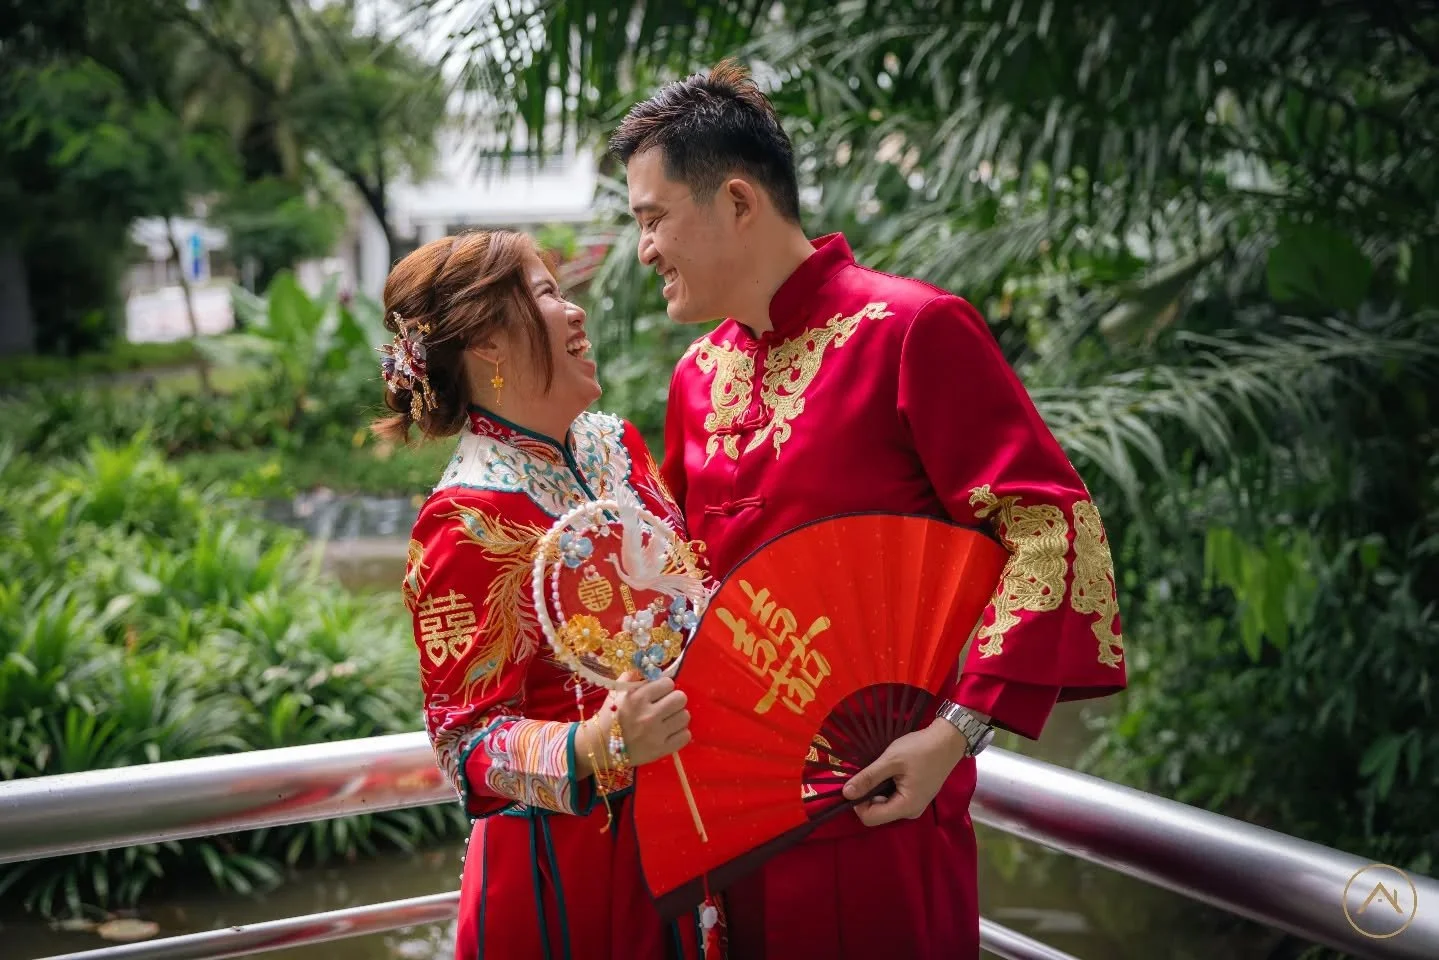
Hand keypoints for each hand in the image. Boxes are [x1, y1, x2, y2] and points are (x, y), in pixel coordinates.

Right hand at [591, 674, 690, 767]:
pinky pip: (685, 736)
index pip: (668, 683)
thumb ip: (631, 676)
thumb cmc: (610, 716)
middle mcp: (649, 715)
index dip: (664, 686)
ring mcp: (656, 734)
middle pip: (680, 698)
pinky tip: (670, 732)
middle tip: (666, 705)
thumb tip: (647, 666)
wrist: (601, 746)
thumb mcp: (616, 692)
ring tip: (667, 719)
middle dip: (674, 699)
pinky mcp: (661, 750)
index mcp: (637, 698)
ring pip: (685, 716)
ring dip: (677, 716)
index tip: (659, 692)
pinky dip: (680, 733)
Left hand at [840, 720, 969, 826]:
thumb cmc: (921, 749)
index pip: (870, 818)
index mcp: (906, 807)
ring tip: (882, 770)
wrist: (948, 740)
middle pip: (877, 813)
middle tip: (870, 772)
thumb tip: (846, 793)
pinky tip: (891, 771)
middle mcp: (910, 812)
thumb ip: (868, 777)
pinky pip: (894, 799)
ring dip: (877, 790)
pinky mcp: (916, 797)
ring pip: (884, 806)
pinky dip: (886, 787)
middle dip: (867, 795)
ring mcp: (914, 805)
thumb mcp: (891, 760)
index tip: (859, 782)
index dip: (858, 803)